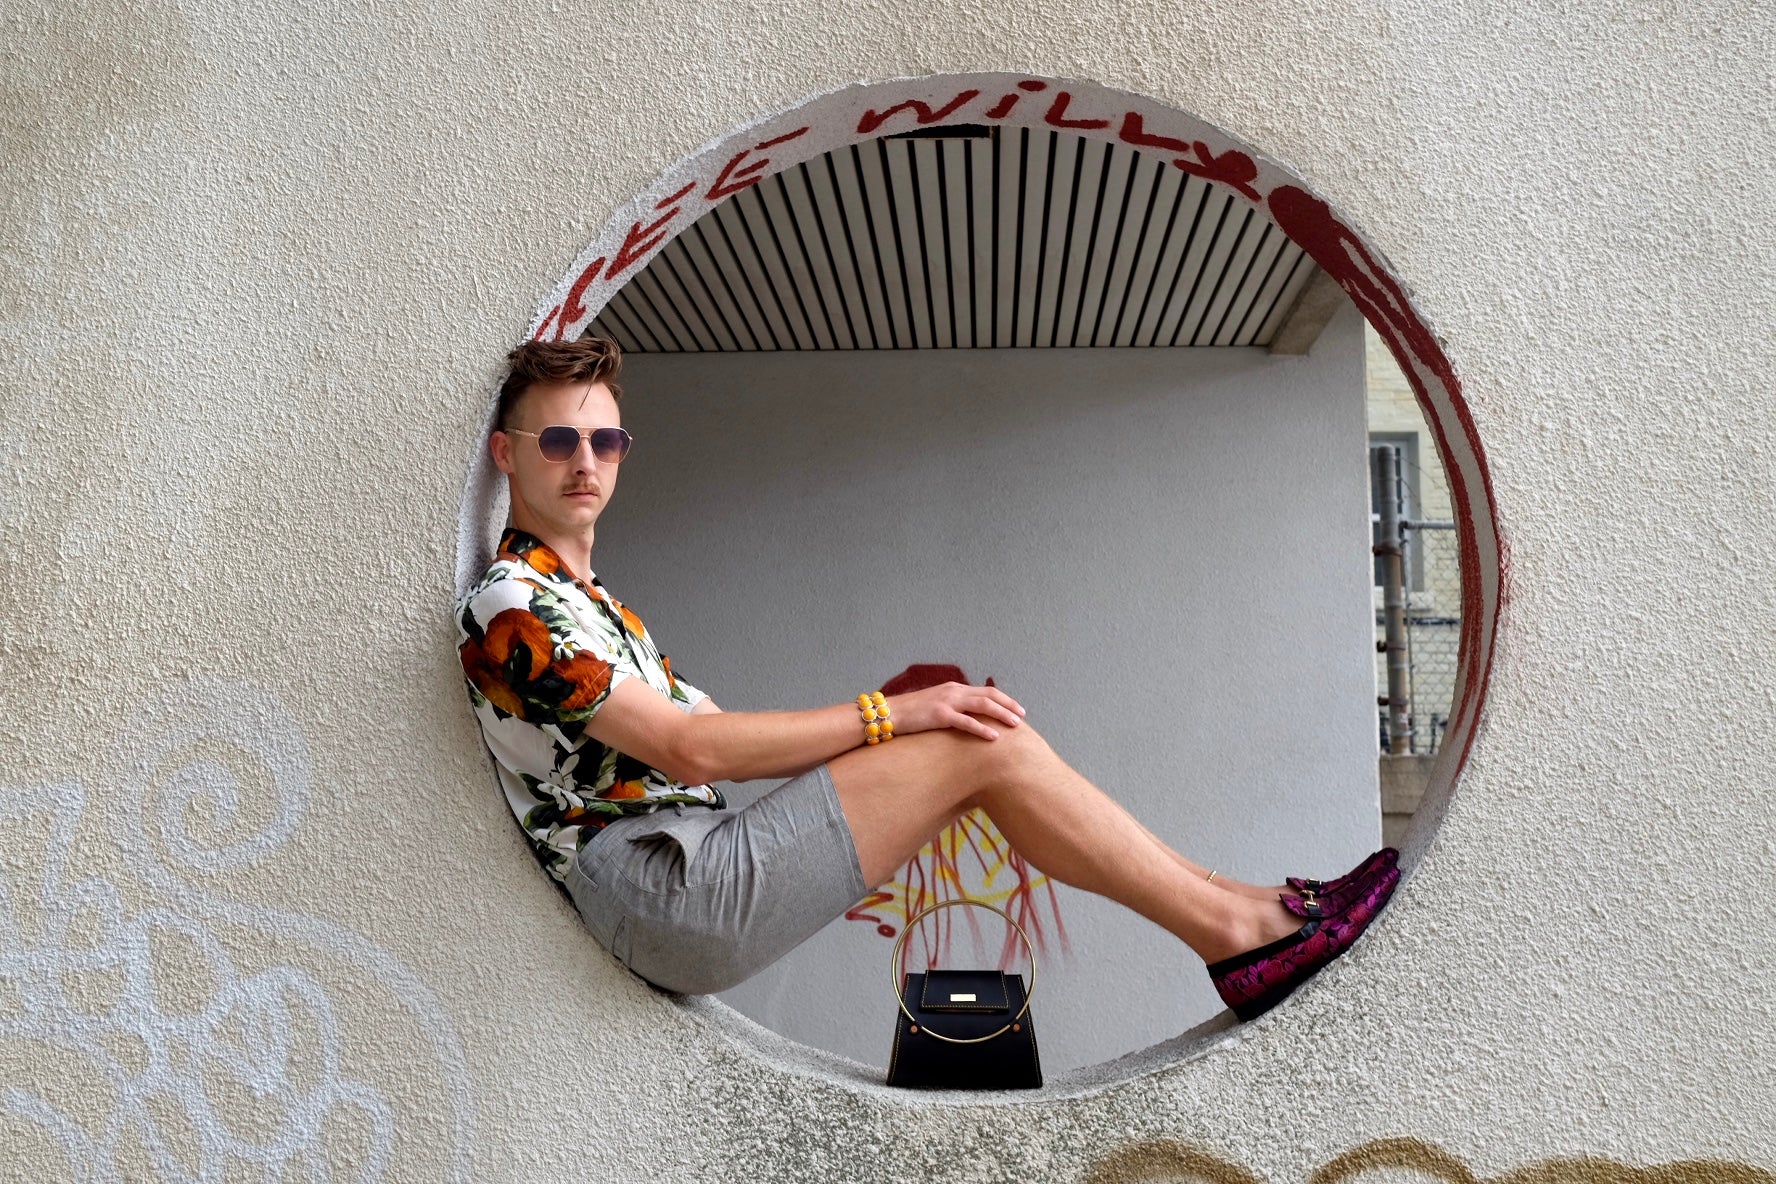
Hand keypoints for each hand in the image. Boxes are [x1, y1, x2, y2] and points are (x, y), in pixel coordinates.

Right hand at [886, 682, 1026, 740]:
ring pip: (983, 705)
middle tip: (1023, 716)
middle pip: (989, 695)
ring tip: (1016, 724)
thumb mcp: (936, 705)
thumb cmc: (912, 714)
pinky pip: (966, 722)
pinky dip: (982, 729)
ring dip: (1002, 714)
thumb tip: (968, 719)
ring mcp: (947, 701)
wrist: (889, 713)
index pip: (985, 691)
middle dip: (1009, 705)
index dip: (1004, 699)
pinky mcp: (940, 715)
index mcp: (954, 688)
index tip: (1017, 709)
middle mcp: (954, 691)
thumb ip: (953, 708)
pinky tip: (994, 737)